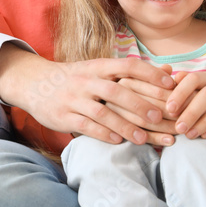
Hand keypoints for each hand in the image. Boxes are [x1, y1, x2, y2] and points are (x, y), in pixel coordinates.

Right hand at [0, 44, 173, 144]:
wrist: (34, 82)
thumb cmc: (75, 78)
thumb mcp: (98, 69)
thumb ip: (130, 72)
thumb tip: (169, 72)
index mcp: (98, 66)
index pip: (128, 65)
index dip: (150, 74)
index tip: (171, 85)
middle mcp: (86, 80)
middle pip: (116, 91)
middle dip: (139, 104)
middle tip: (159, 117)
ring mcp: (73, 98)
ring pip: (102, 113)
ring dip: (124, 126)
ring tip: (142, 139)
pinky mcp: (63, 115)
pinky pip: (86, 126)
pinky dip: (103, 134)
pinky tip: (118, 141)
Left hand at [165, 71, 205, 138]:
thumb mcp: (198, 91)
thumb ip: (182, 87)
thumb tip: (165, 85)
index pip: (194, 79)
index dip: (181, 93)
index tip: (169, 108)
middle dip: (191, 112)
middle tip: (178, 127)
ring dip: (203, 123)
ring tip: (189, 135)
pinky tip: (204, 136)